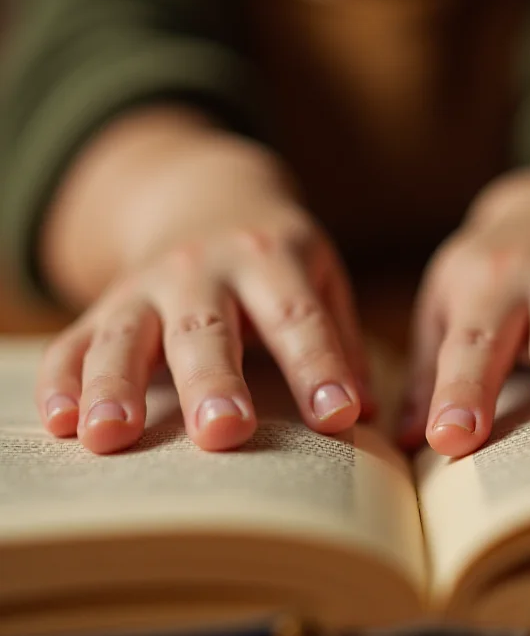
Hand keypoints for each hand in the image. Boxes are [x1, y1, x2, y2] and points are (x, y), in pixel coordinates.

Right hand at [37, 199, 371, 453]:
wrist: (207, 200)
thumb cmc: (278, 260)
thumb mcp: (320, 278)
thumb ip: (341, 339)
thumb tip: (364, 412)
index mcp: (273, 258)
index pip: (298, 318)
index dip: (319, 366)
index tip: (338, 417)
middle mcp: (206, 267)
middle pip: (208, 328)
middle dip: (213, 381)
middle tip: (223, 433)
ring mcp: (149, 284)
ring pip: (129, 332)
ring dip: (115, 383)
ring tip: (110, 436)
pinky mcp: (108, 303)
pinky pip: (76, 339)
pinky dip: (62, 379)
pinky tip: (60, 421)